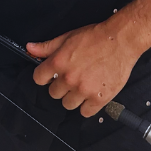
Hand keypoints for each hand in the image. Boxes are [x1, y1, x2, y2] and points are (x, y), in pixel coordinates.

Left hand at [27, 22, 141, 117]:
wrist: (121, 41)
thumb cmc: (95, 37)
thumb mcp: (67, 37)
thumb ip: (47, 47)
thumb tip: (29, 48)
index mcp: (59, 62)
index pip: (38, 79)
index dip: (44, 76)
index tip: (50, 76)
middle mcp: (69, 78)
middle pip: (53, 93)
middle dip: (60, 86)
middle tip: (71, 78)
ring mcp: (84, 90)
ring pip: (67, 104)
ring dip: (73, 97)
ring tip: (82, 86)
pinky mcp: (99, 99)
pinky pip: (85, 112)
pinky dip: (87, 106)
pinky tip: (91, 95)